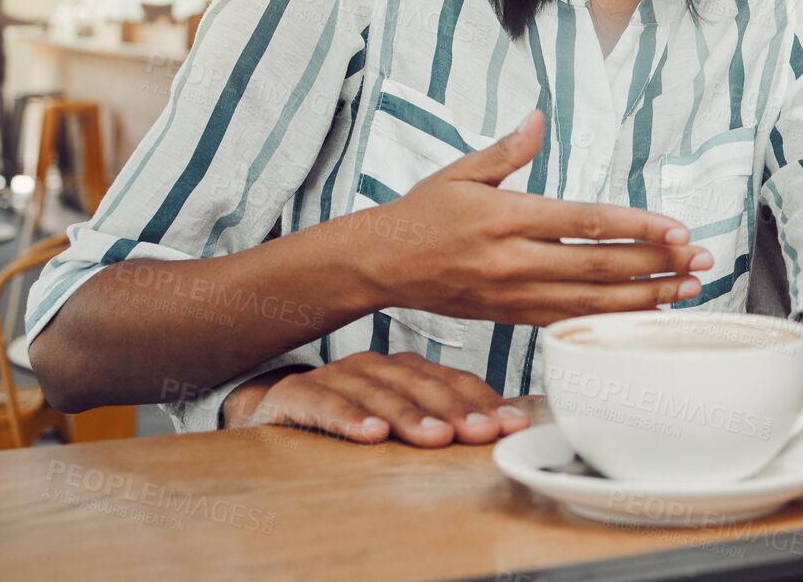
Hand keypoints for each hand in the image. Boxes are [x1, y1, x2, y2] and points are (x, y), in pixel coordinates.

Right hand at [220, 353, 532, 446]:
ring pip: (378, 393)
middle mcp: (376, 367)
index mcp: (407, 370)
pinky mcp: (295, 395)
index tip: (513, 425)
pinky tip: (370, 435)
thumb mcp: (405, 416)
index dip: (486, 401)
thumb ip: (459, 416)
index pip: (454, 381)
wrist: (274, 410)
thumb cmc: (352, 414)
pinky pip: (323, 403)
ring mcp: (337, 377)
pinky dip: (347, 418)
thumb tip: (528, 413)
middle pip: (422, 385)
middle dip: (456, 410)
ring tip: (435, 437)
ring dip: (408, 415)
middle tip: (482, 433)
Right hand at [356, 110, 712, 324]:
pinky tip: (645, 314)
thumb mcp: (461, 171)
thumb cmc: (423, 213)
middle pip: (598, 266)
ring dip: (646, 297)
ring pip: (591, 301)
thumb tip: (538, 118)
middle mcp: (513, 260)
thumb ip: (507, 150)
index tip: (677, 229)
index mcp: (505, 217)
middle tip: (701, 260)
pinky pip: (570, 321)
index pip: (585, 223)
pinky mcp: (510, 316)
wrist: (381, 265)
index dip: (636, 227)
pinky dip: (611, 319)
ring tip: (688, 290)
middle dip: (657, 264)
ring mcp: (513, 294)